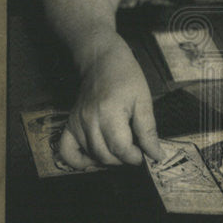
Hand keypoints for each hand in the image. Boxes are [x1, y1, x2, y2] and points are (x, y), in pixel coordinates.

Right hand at [58, 33, 162, 168]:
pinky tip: (95, 159)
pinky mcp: (70, 124)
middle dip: (125, 159)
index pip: (121, 149)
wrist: (101, 61)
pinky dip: (80, 161)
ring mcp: (77, 123)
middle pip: (106, 156)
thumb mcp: (144, 100)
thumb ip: (148, 130)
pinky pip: (67, 151)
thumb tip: (156, 154)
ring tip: (122, 148)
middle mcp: (89, 120)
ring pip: (92, 156)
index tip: (146, 153)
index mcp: (110, 113)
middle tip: (136, 149)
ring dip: (110, 159)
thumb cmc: (126, 77)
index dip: (136, 156)